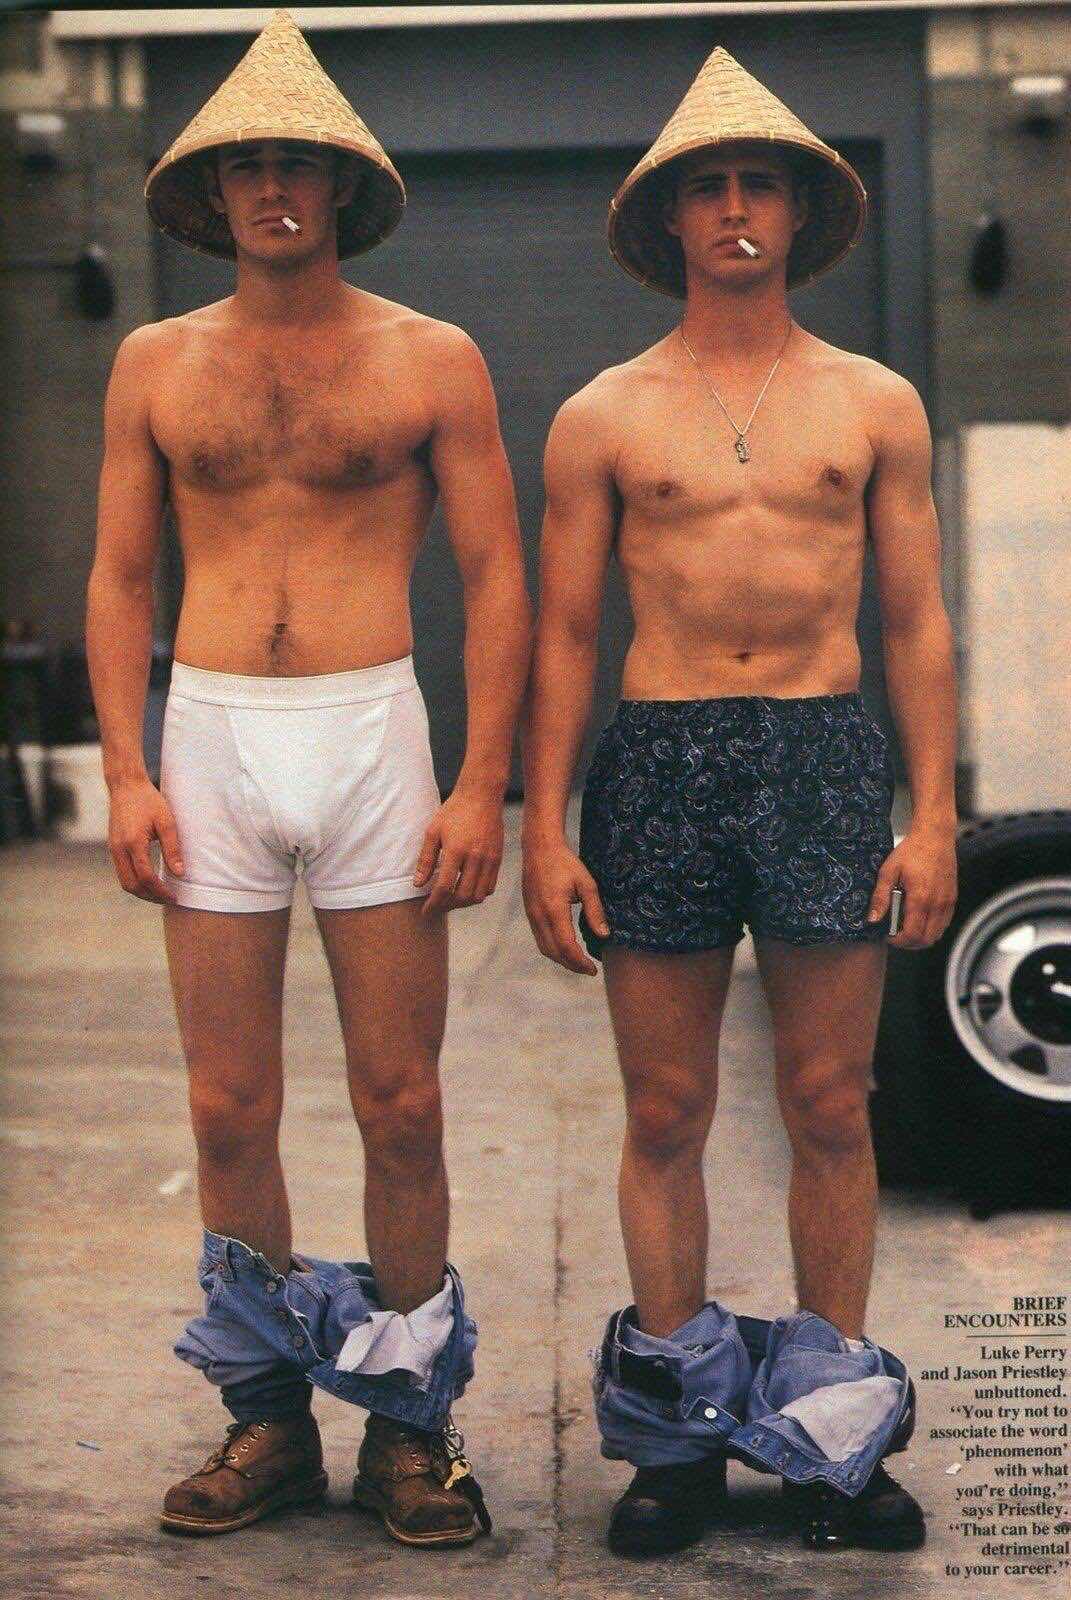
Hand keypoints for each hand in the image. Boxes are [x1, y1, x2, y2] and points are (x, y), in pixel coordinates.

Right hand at [108, 777, 182, 903]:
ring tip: (161, 893)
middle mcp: (119, 849)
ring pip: (124, 881)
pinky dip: (135, 881)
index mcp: (133, 843)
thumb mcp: (166, 821)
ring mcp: (113, 849)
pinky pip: (122, 872)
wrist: (126, 786)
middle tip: (168, 899)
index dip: (160, 891)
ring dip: (142, 891)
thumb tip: (179, 873)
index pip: (145, 877)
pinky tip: (150, 881)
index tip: (174, 896)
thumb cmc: (149, 801)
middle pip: (131, 885)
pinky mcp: (113, 848)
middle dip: (150, 896)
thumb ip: (173, 848)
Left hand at [414, 788, 502, 914]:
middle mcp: (475, 858)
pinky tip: (466, 889)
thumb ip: (426, 860)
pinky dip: (477, 894)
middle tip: (436, 906)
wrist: (482, 796)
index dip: (433, 903)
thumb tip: (418, 884)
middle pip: (462, 896)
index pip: (443, 888)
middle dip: (447, 906)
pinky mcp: (498, 859)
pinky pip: (490, 886)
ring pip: (478, 895)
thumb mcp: (433, 832)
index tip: (425, 911)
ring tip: (450, 900)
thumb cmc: (454, 811)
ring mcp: (490, 859)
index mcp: (456, 851)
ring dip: (463, 903)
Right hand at [522, 836, 607, 975]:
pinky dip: (553, 950)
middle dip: (572, 965)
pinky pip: (539, 939)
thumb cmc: (566, 863)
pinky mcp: (529, 913)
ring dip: (561, 960)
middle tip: (589, 970)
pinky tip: (565, 948)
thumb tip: (604, 935)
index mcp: (555, 910)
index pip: (566, 946)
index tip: (593, 969)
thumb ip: (595, 911)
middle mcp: (539, 916)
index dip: (580, 962)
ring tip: (579, 963)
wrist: (539, 849)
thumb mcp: (587, 884)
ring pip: (544, 948)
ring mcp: (532, 916)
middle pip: (554, 953)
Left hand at [867, 824, 957, 948]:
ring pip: (937, 934)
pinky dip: (931, 928)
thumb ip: (880, 897)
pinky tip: (918, 918)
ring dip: (921, 937)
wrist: (935, 836)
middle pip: (926, 940)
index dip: (898, 942)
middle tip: (895, 936)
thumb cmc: (911, 851)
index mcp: (920, 899)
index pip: (912, 935)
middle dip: (909, 944)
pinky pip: (944, 924)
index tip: (887, 936)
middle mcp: (937, 904)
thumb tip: (872, 920)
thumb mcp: (888, 871)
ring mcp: (948, 902)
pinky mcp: (952, 898)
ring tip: (905, 927)